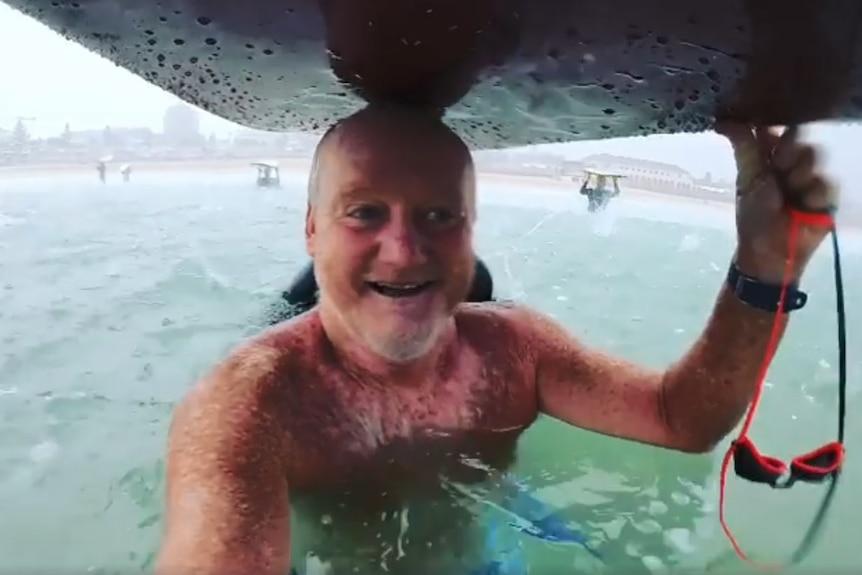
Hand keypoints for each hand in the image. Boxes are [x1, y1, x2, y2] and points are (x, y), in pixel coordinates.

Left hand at [717, 123, 838, 283]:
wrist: (769, 251)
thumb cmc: (754, 214)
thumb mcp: (748, 178)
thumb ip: (744, 147)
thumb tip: (723, 119)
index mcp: (769, 157)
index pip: (777, 129)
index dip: (774, 124)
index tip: (770, 121)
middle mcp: (792, 163)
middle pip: (799, 138)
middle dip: (787, 151)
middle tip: (778, 166)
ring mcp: (811, 178)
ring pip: (814, 157)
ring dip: (798, 173)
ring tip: (789, 192)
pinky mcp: (827, 196)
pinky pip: (826, 182)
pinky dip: (812, 193)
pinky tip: (803, 205)